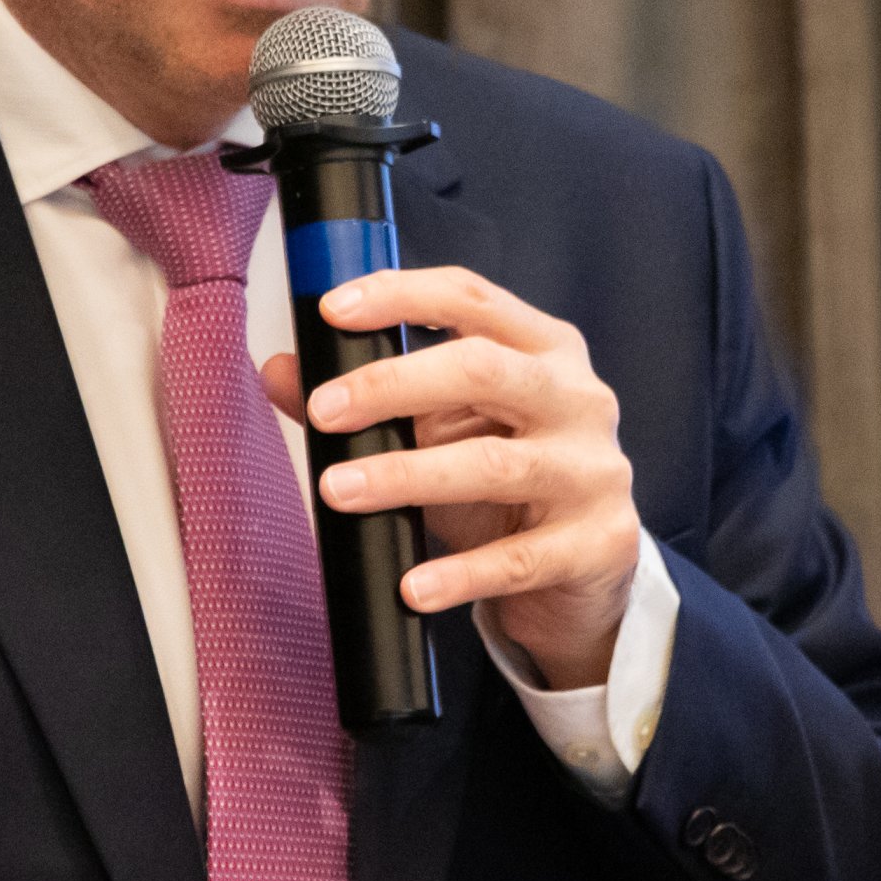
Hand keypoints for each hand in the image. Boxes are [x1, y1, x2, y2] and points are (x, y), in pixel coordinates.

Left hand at [258, 266, 641, 688]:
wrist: (581, 578)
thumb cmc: (507, 490)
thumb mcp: (440, 435)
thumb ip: (369, 401)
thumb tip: (281, 371)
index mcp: (544, 349)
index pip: (471, 298)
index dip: (401, 295)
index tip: (335, 310)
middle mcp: (579, 398)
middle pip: (483, 369)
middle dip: (393, 384)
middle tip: (325, 410)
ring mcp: (595, 470)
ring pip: (494, 463)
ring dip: (407, 475)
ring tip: (340, 491)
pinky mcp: (598, 543)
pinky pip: (518, 559)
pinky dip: (460, 573)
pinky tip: (414, 585)